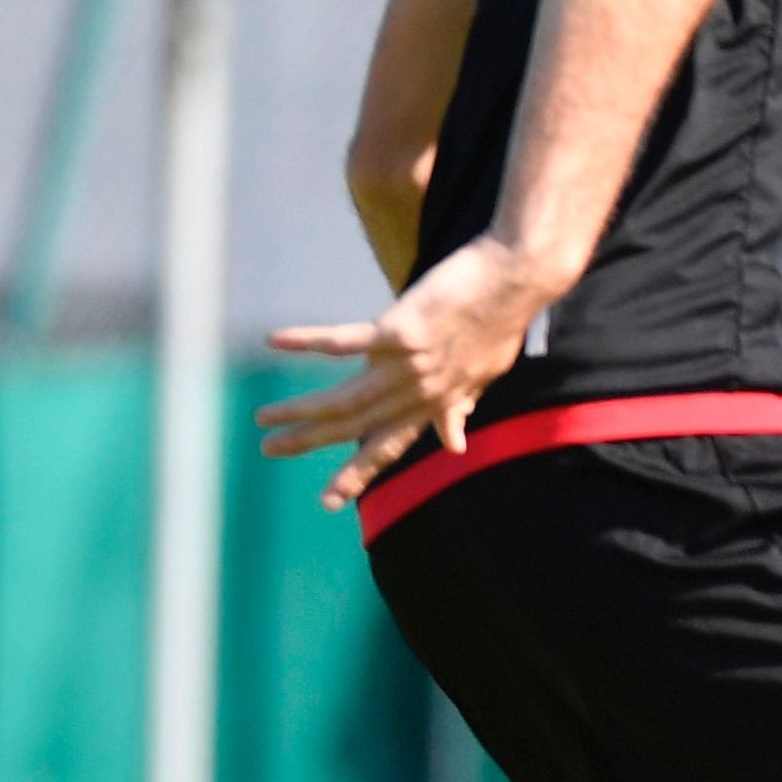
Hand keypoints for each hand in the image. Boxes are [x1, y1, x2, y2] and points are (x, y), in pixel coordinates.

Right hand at [259, 235, 559, 505]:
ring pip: (345, 396)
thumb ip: (459, 408)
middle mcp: (420, 390)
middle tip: (269, 451)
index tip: (327, 502)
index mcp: (435, 401)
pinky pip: (345, 341)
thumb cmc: (499, 323)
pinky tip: (275, 340)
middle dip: (311, 441)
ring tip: (263, 417)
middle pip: (356, 425)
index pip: (389, 445)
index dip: (358, 474)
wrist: (518, 279)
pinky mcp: (402, 330)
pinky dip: (308, 341)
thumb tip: (455, 447)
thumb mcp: (483, 375)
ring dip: (301, 409)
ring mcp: (410, 363)